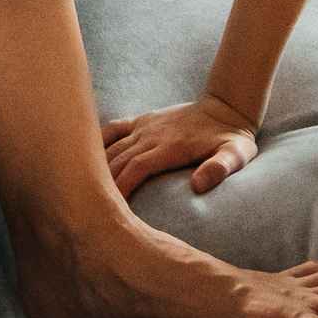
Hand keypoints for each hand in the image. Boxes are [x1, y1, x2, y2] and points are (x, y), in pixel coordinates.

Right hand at [101, 93, 261, 196]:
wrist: (225, 108)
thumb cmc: (232, 138)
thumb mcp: (236, 155)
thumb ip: (219, 169)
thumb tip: (197, 187)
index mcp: (170, 147)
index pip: (136, 169)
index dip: (120, 188)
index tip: (109, 209)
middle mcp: (152, 134)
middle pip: (117, 160)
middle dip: (101, 183)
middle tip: (88, 206)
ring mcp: (144, 126)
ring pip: (111, 147)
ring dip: (95, 167)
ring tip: (82, 190)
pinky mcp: (141, 121)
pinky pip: (113, 129)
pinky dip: (97, 143)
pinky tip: (86, 160)